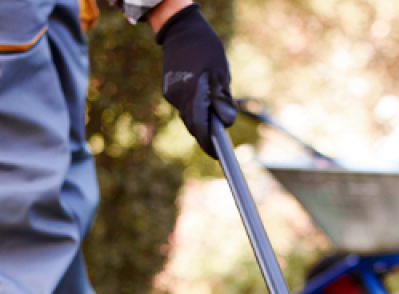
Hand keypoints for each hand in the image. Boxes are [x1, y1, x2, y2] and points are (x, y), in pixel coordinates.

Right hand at [155, 3, 236, 157]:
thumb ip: (223, 98)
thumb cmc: (206, 48)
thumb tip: (225, 123)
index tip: (218, 156)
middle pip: (193, 126)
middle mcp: (178, 95)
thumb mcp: (220, 72)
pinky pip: (184, 107)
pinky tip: (202, 100)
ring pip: (188, 117)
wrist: (180, 29)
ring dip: (201, 121)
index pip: (199, 127)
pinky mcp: (168, 90)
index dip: (208, 144)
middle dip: (206, 135)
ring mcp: (171, 94)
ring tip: (214, 115)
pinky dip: (195, 109)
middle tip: (220, 141)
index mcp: (192, 91)